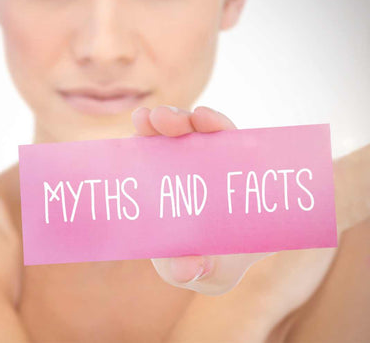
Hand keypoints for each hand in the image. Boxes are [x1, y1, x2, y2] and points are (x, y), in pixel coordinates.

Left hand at [132, 105, 274, 295]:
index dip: (141, 140)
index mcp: (164, 189)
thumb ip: (184, 271)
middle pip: (169, 137)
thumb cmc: (210, 261)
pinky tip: (211, 121)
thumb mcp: (193, 270)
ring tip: (198, 118)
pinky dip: (221, 126)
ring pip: (201, 132)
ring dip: (194, 119)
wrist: (248, 258)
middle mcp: (185, 169)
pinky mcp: (241, 162)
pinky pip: (232, 139)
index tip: (140, 126)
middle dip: (162, 122)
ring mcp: (214, 163)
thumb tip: (188, 268)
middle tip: (155, 118)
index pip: (148, 156)